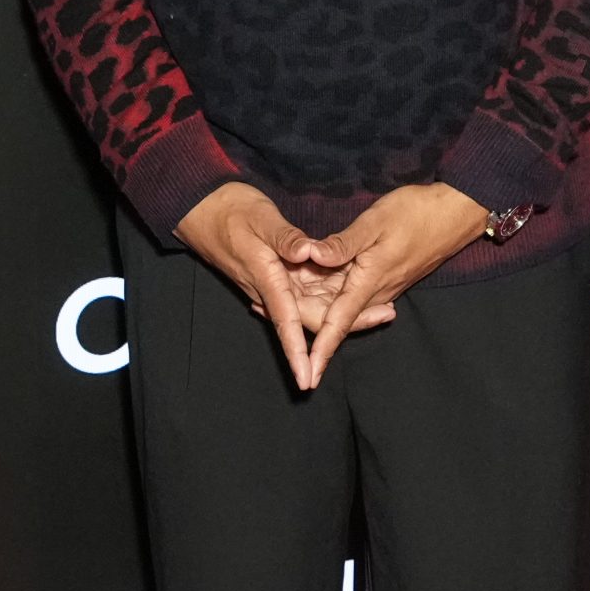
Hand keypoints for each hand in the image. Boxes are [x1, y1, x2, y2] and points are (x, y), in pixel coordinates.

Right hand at [175, 182, 386, 391]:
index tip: (307, 380)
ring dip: (341, 311)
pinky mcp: (275, 276)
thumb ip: (283, 236)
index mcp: (268, 279)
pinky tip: (348, 291)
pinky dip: (328, 296)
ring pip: (310, 308)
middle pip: (311, 319)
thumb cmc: (229, 211)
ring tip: (381, 305)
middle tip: (387, 314)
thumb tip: (308, 252)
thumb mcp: (259, 217)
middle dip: (344, 327)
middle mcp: (271, 289)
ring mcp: (273, 284)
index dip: (299, 354)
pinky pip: (304, 294)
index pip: (288, 323)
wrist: (202, 210)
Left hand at [299, 182, 488, 386]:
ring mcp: (385, 287)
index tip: (309, 376)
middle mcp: (377, 292)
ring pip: (347, 309)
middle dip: (312, 331)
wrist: (456, 213)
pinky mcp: (389, 279)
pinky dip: (336, 296)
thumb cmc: (417, 213)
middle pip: (339, 321)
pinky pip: (358, 296)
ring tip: (289, 304)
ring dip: (322, 311)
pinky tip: (320, 285)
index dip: (321, 350)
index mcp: (369, 281)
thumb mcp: (375, 221)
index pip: (339, 323)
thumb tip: (311, 255)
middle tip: (273, 320)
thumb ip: (343, 243)